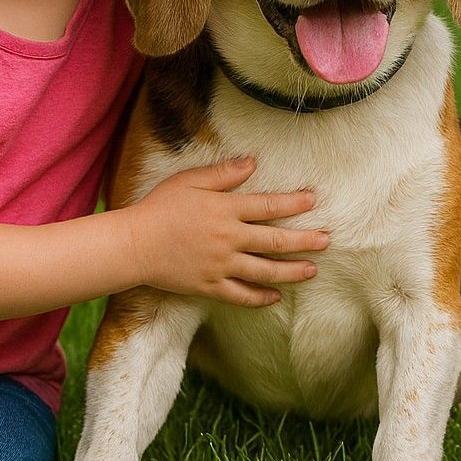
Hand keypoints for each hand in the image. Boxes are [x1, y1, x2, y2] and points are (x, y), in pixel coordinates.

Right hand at [125, 157, 328, 307]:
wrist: (133, 244)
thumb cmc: (160, 207)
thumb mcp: (190, 181)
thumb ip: (223, 174)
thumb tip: (252, 163)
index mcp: (225, 209)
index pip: (269, 205)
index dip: (294, 203)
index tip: (314, 200)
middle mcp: (228, 238)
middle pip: (275, 241)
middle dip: (304, 241)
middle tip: (327, 241)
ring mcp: (221, 265)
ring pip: (265, 271)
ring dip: (291, 271)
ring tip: (312, 270)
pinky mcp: (210, 286)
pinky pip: (242, 295)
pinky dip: (261, 297)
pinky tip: (276, 296)